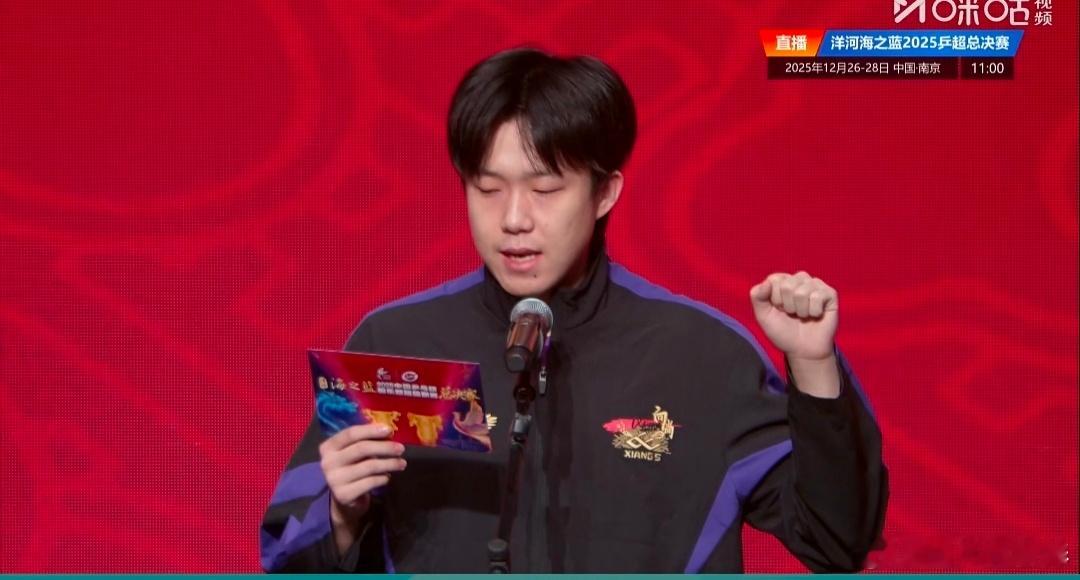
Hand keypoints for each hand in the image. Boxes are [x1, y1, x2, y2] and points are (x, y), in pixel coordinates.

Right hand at [319, 423, 405, 554]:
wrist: (344, 498)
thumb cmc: (352, 468)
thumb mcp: (354, 452)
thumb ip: (365, 441)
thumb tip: (388, 433)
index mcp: (328, 447)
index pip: (351, 434)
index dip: (371, 430)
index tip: (389, 430)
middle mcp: (327, 462)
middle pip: (361, 448)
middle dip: (385, 447)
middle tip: (401, 449)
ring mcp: (334, 480)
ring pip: (369, 466)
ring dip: (389, 463)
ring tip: (402, 463)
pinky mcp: (344, 495)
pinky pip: (370, 482)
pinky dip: (383, 478)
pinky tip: (387, 477)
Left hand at [749, 271, 837, 359]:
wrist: (803, 350)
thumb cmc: (783, 332)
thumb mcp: (763, 316)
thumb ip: (757, 297)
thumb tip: (766, 282)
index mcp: (782, 281)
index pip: (774, 280)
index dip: (775, 300)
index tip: (779, 310)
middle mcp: (799, 279)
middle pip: (787, 286)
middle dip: (787, 306)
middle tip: (792, 314)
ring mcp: (815, 285)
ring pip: (802, 292)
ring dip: (800, 311)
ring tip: (803, 316)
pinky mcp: (830, 294)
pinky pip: (818, 296)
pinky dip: (814, 312)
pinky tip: (815, 315)